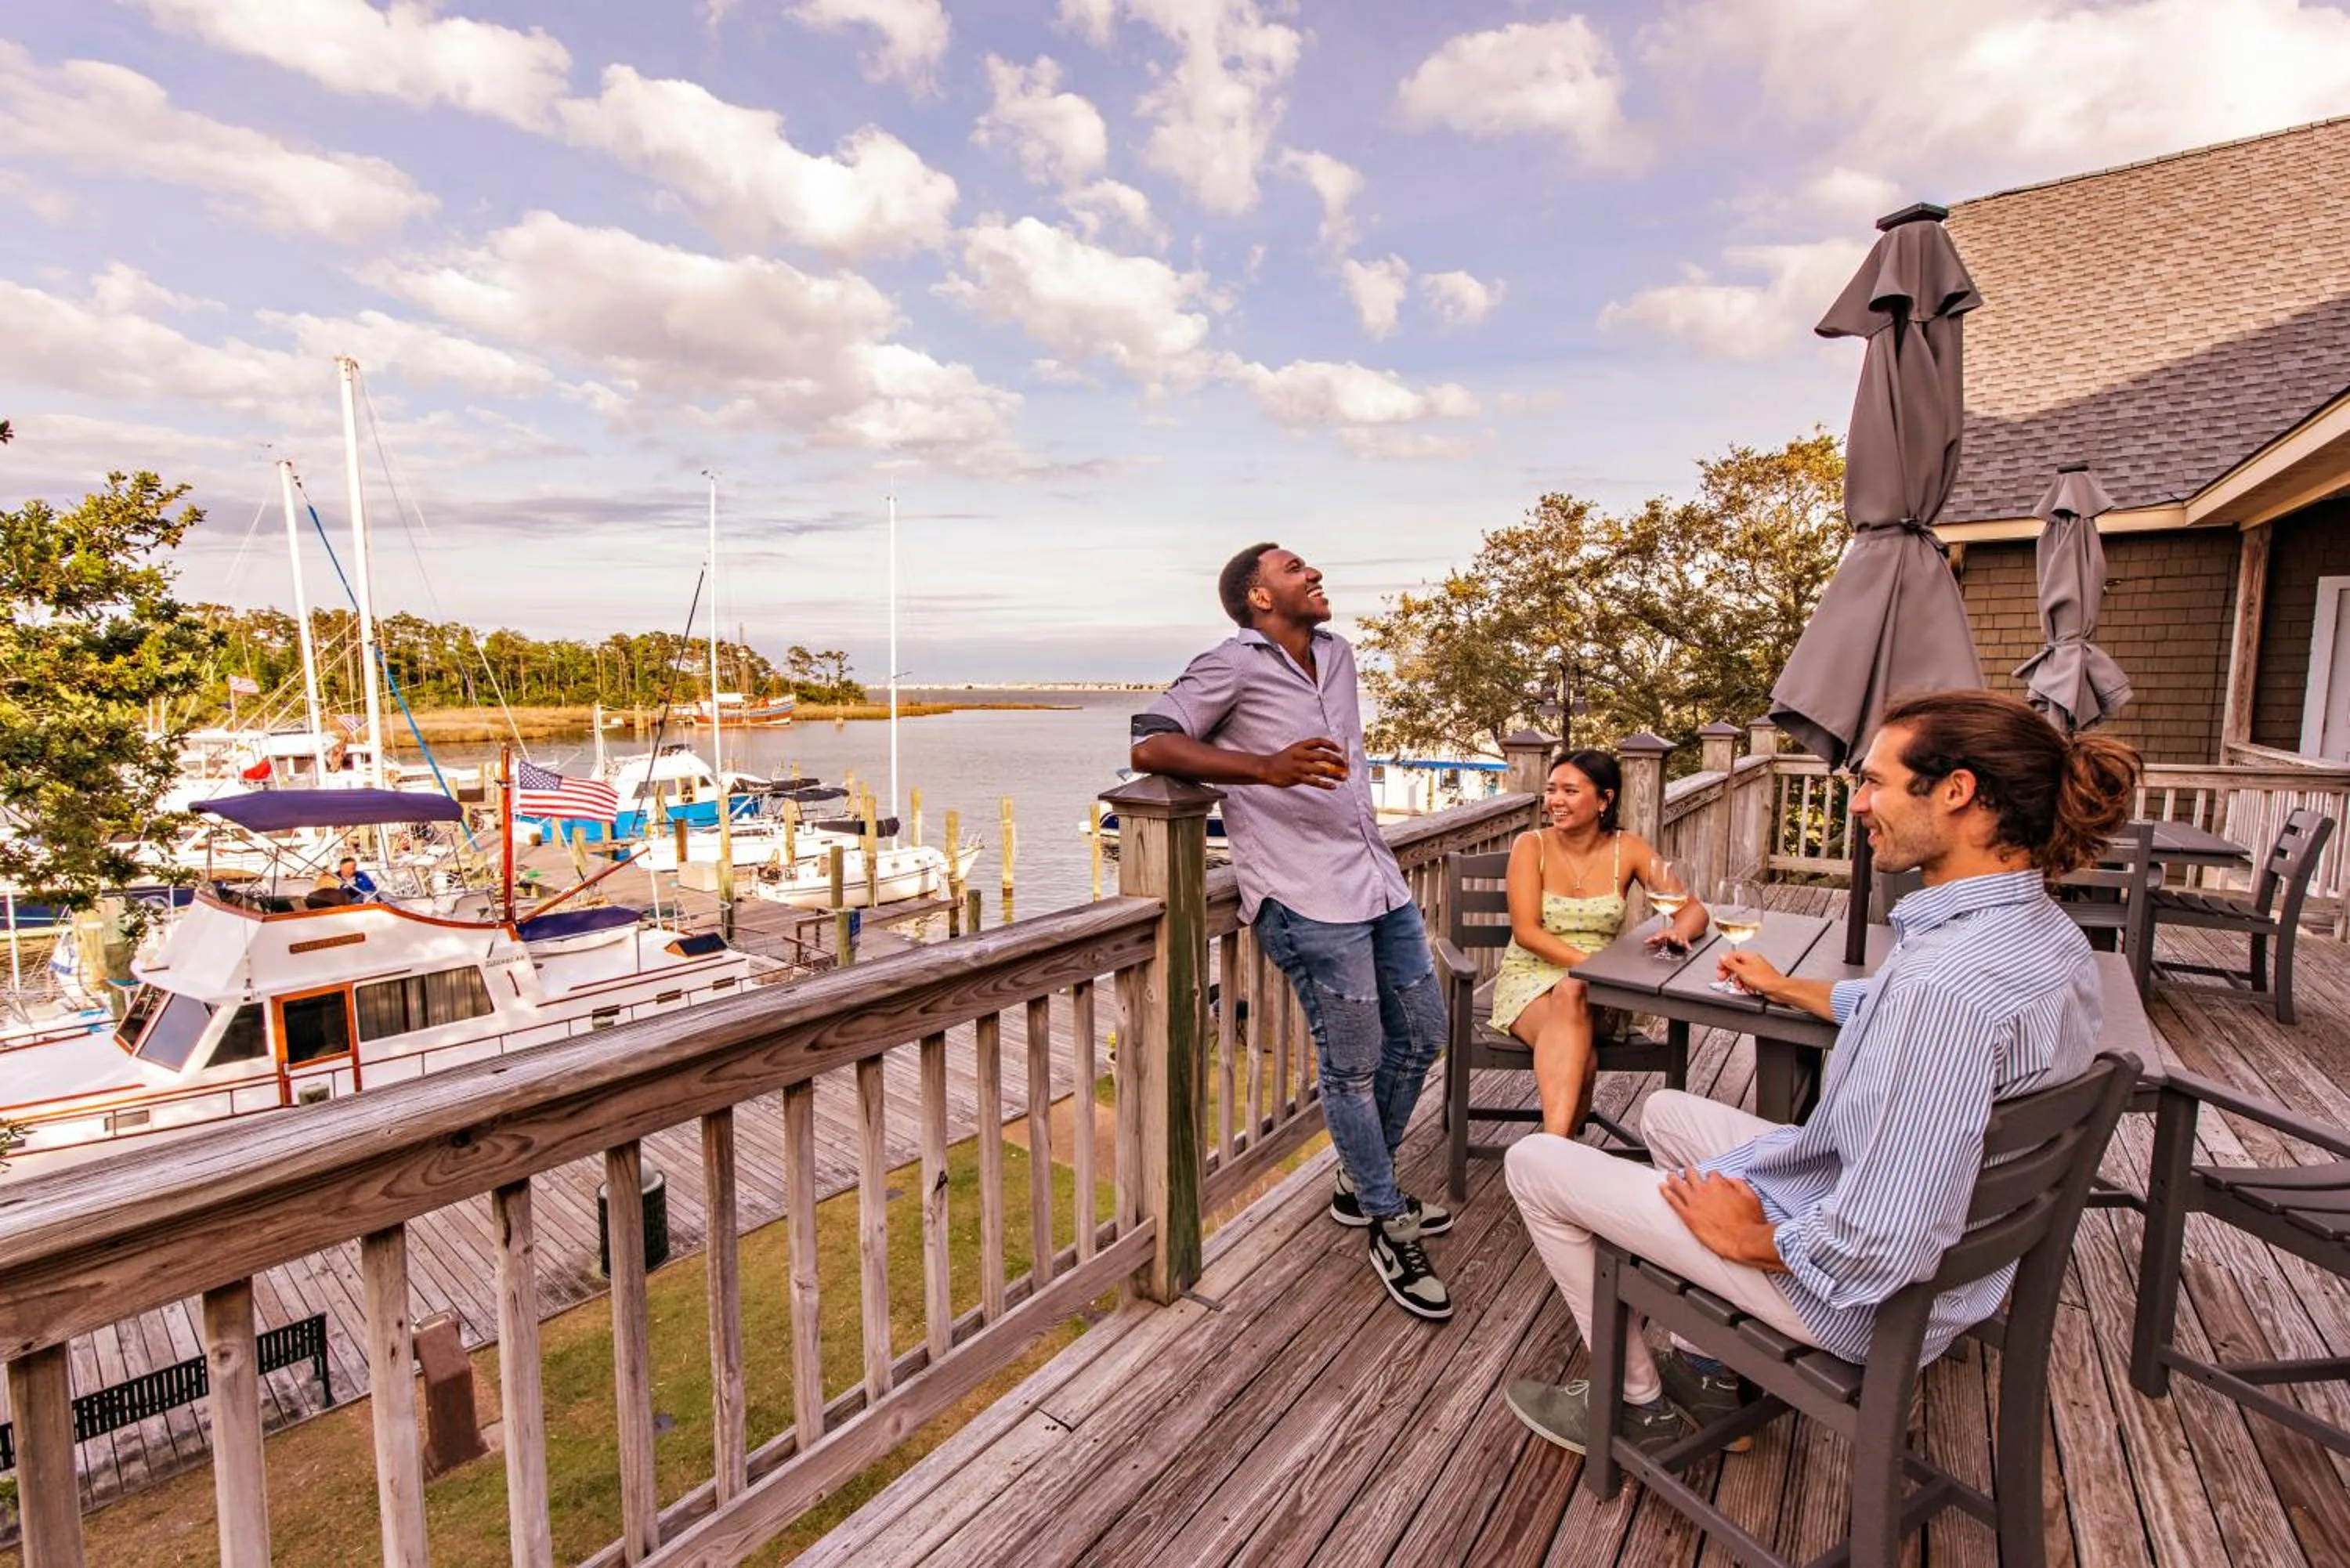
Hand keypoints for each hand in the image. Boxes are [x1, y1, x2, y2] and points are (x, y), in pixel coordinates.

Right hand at [1256, 737, 1347, 789]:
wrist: (1267, 768)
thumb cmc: (1283, 760)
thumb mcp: (1294, 750)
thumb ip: (1308, 752)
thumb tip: (1326, 757)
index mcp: (1300, 746)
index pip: (1318, 741)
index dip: (1331, 744)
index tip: (1339, 750)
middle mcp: (1301, 754)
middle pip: (1323, 755)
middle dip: (1337, 760)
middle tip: (1345, 765)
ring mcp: (1299, 766)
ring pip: (1322, 769)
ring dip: (1335, 774)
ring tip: (1343, 777)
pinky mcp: (1297, 778)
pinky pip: (1315, 781)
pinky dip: (1325, 784)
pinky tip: (1333, 786)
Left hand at [1643, 924, 1684, 953]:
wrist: (1679, 930)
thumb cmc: (1667, 934)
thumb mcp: (1660, 935)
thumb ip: (1652, 939)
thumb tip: (1644, 942)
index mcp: (1665, 933)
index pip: (1660, 935)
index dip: (1657, 937)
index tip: (1654, 938)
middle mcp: (1672, 935)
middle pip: (1672, 936)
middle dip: (1672, 937)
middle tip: (1671, 938)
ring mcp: (1679, 938)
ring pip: (1680, 940)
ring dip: (1679, 941)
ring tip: (1680, 943)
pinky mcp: (1684, 941)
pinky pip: (1686, 944)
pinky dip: (1688, 947)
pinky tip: (1689, 949)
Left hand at [1662, 1168, 1781, 1268]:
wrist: (1743, 1240)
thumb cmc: (1750, 1221)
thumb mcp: (1751, 1197)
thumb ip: (1739, 1184)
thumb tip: (1730, 1179)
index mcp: (1719, 1184)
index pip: (1711, 1174)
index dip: (1712, 1177)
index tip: (1711, 1180)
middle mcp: (1704, 1190)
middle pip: (1692, 1174)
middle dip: (1689, 1171)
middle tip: (1686, 1171)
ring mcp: (1694, 1203)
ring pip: (1679, 1184)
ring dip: (1673, 1178)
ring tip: (1669, 1175)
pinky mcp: (1688, 1216)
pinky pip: (1673, 1201)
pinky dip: (1666, 1192)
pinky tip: (1662, 1188)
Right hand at [1716, 950, 1783, 998]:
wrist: (1778, 989)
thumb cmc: (1765, 979)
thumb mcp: (1742, 971)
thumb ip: (1730, 963)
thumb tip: (1722, 956)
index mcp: (1749, 956)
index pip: (1731, 956)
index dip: (1723, 964)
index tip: (1720, 971)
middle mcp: (1752, 961)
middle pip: (1735, 965)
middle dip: (1730, 974)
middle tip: (1726, 979)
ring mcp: (1756, 970)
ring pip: (1741, 974)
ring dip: (1739, 982)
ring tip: (1741, 986)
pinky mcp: (1759, 978)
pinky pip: (1747, 980)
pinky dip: (1746, 985)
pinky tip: (1749, 988)